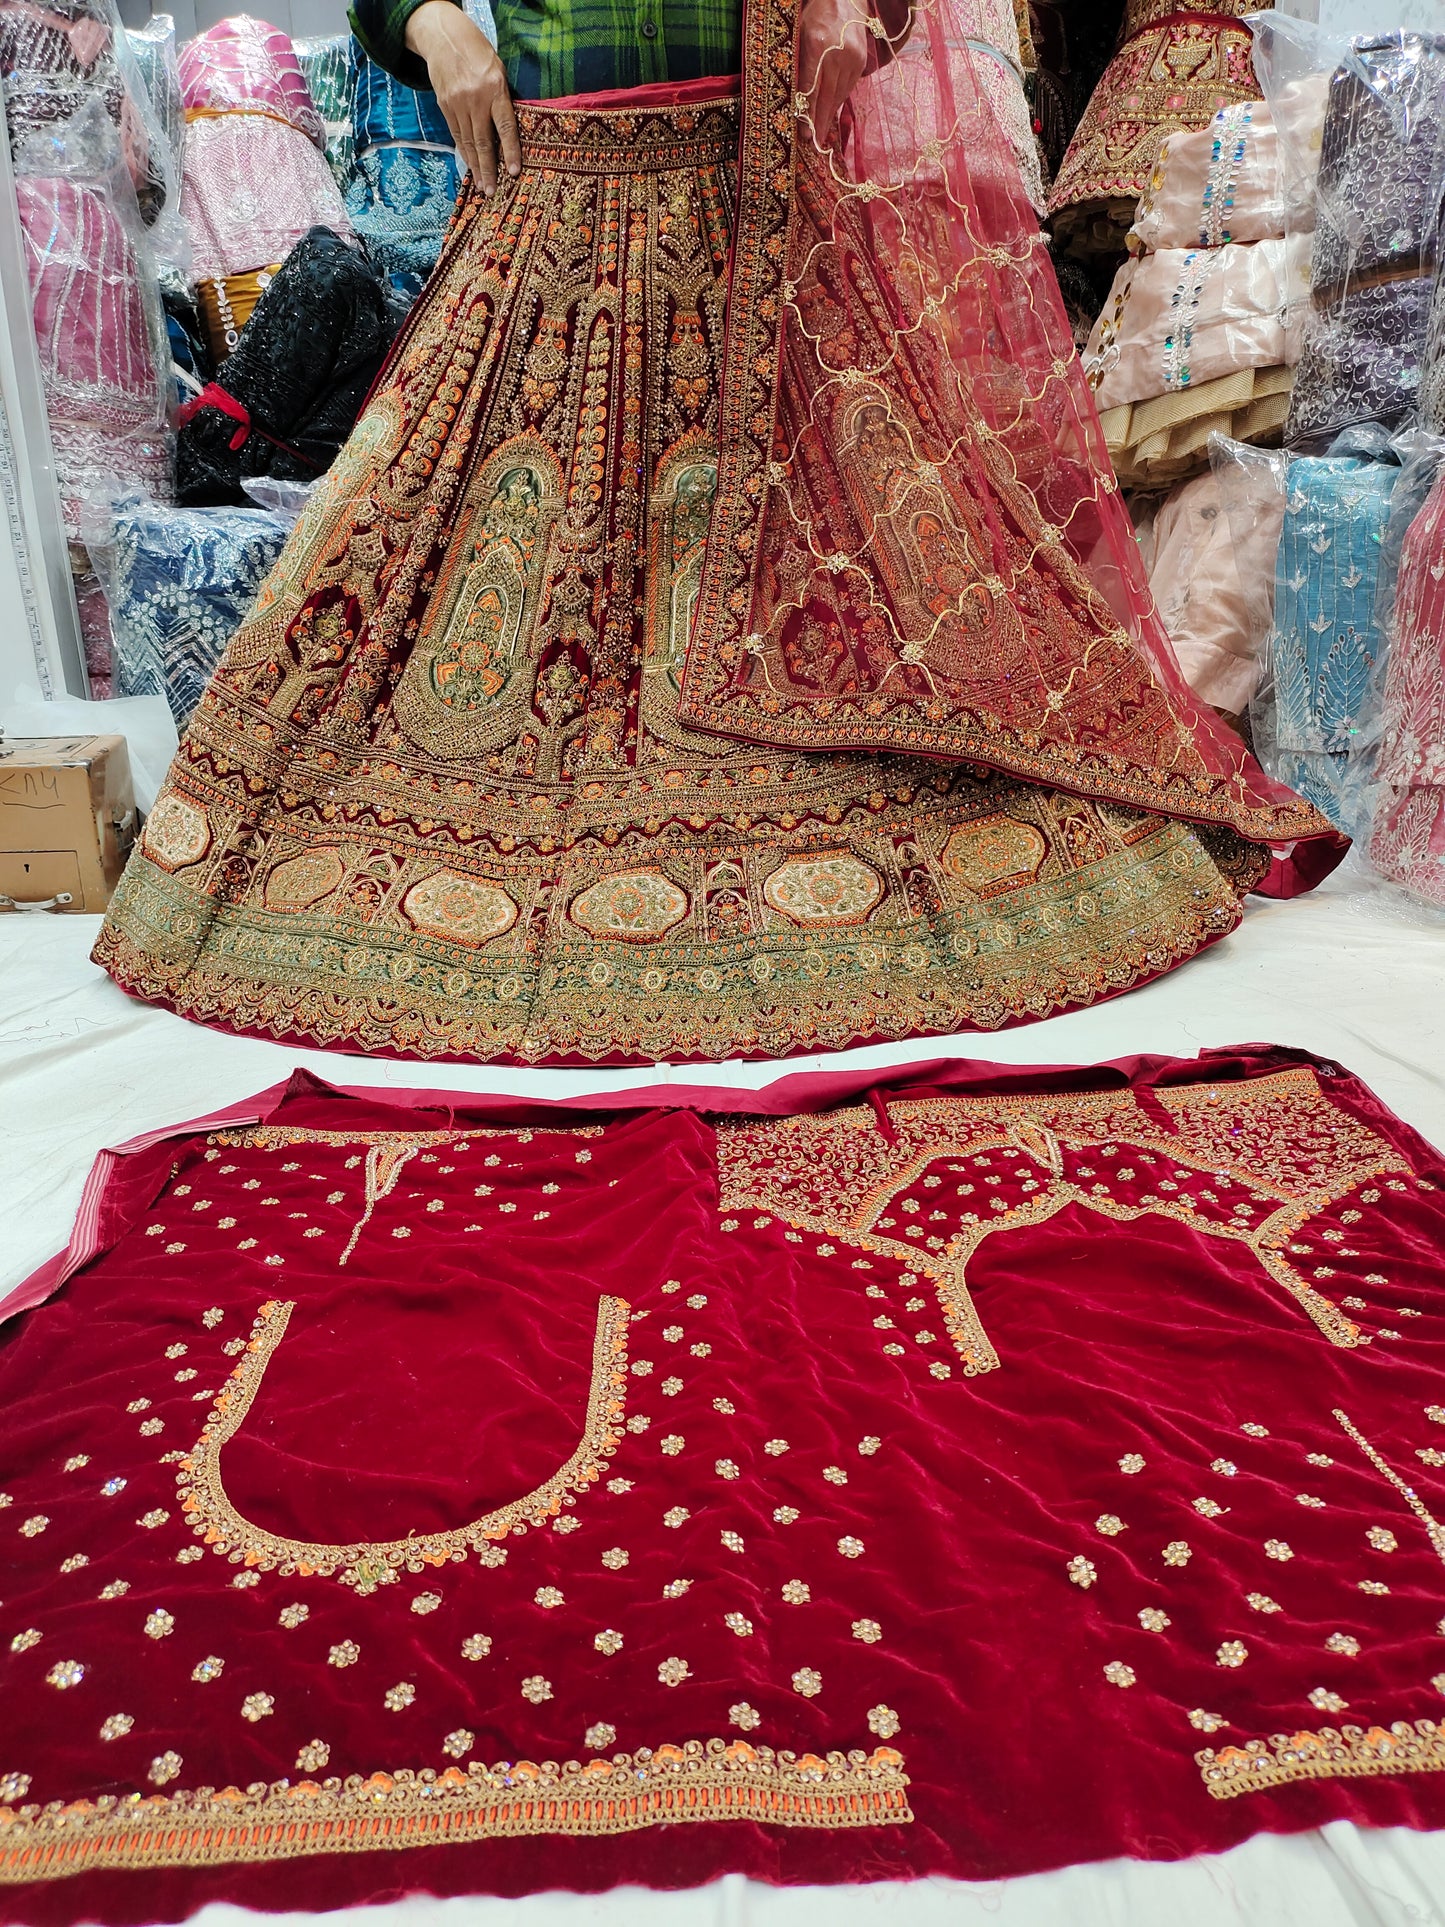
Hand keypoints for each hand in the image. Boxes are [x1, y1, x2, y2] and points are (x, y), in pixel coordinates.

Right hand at [404, 0, 519, 195]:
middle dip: (488, 168)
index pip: (505, 126)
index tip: (514, 172)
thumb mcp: (498, 71)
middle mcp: (475, 99)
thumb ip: (503, 99)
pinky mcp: (445, 106)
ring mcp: (457, 104)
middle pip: (483, 140)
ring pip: (467, 141)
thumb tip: (509, 132)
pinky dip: (464, 151)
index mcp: (494, 88)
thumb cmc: (478, 54)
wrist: (444, 37)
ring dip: (475, 166)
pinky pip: (456, 134)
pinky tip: (469, 165)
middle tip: (491, 191)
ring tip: (480, 186)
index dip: (510, 151)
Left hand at [798, 0, 872, 144]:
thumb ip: (799, 66)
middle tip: (813, 141)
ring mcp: (852, 59)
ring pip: (839, 94)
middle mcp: (838, 55)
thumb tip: (795, 100)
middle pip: (828, 97)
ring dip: (829, 114)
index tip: (805, 134)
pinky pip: (848, 87)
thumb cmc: (814, 15)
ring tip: (820, 130)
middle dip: (819, 121)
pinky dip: (838, 100)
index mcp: (818, 46)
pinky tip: (831, 110)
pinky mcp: (860, 62)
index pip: (812, 89)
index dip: (808, 114)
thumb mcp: (799, 37)